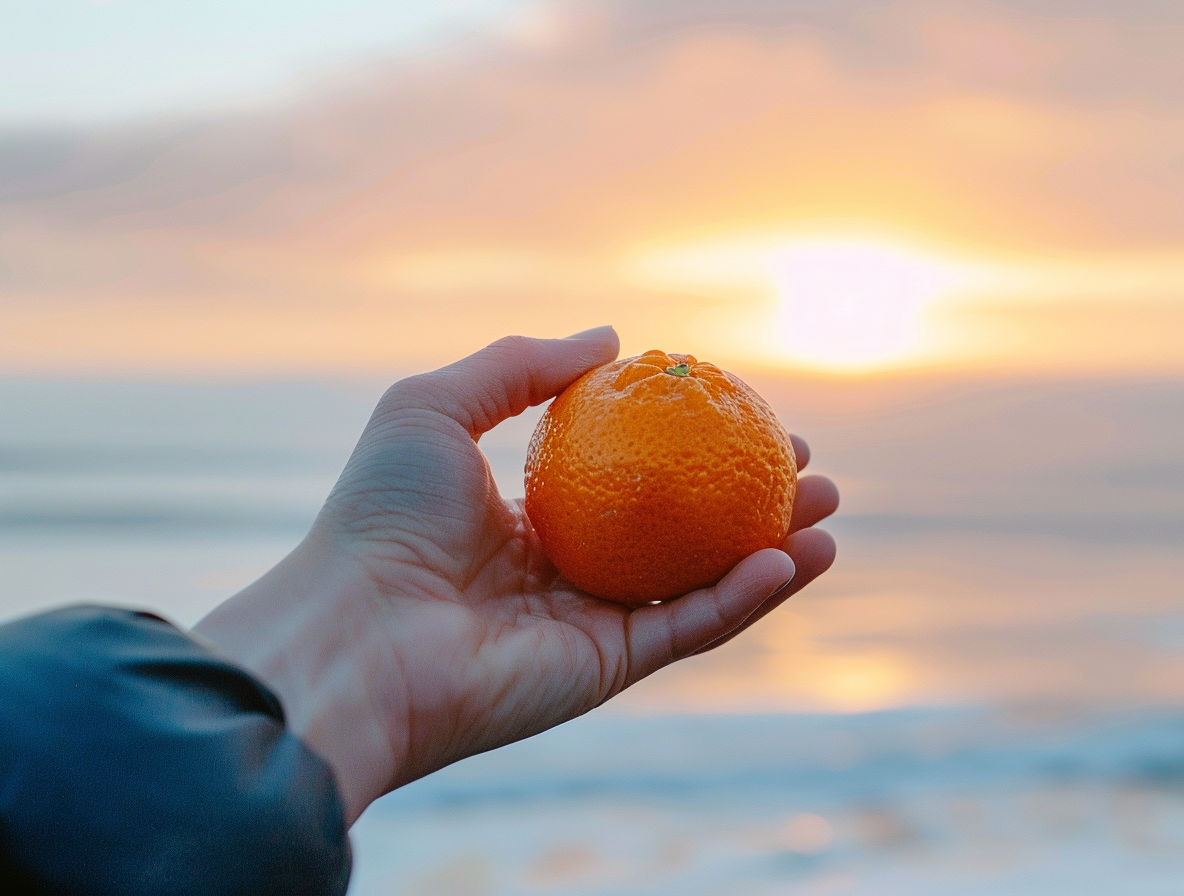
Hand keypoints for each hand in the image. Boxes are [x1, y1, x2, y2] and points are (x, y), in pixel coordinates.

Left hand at [194, 328, 838, 822]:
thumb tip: (611, 338)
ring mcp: (590, 625)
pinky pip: (691, 628)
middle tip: (805, 466)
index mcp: (529, 519)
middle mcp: (567, 574)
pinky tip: (792, 558)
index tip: (742, 410)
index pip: (631, 479)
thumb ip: (522, 365)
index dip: (690, 445)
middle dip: (749, 498)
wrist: (354, 634)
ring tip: (829, 513)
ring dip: (772, 551)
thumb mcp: (437, 406)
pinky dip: (747, 597)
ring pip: (702, 584)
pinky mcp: (607, 670)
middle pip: (681, 532)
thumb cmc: (381, 514)